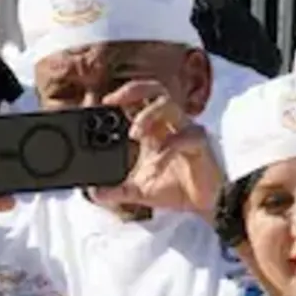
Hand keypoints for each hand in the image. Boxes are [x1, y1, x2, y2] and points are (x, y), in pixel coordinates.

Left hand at [89, 80, 222, 216]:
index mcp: (153, 130)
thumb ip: (115, 190)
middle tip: (112, 102)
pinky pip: (184, 138)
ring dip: (147, 115)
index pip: (137, 102)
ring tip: (133, 133)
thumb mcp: (137, 191)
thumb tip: (92, 193)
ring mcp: (185, 131)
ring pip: (169, 106)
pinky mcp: (199, 144)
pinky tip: (155, 166)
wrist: (203, 205)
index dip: (120, 97)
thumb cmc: (174, 189)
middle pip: (155, 91)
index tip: (100, 102)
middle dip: (133, 90)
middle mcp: (169, 125)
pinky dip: (166, 151)